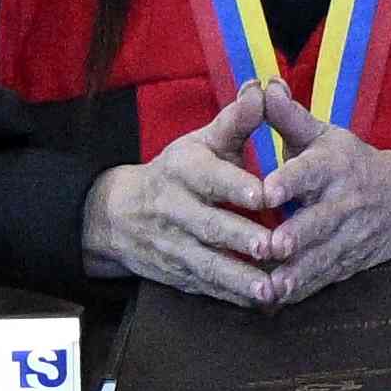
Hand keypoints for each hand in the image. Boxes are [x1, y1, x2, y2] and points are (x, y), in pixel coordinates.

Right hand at [79, 97, 301, 306]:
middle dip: (240, 237)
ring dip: (238, 278)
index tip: (263, 194)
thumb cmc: (178, 172)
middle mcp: (175, 209)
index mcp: (184, 171)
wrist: (117, 214)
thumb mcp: (201, 143)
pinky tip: (260, 303)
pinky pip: (206, 287)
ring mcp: (174, 246)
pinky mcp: (177, 274)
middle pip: (209, 226)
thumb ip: (236, 122)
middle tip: (274, 246)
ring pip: (207, 264)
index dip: (234, 185)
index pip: (209, 178)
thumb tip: (264, 87)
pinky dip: (232, 296)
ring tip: (270, 290)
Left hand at [237, 98, 390, 302]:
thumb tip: (261, 86)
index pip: (311, 171)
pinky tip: (277, 301)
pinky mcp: (348, 262)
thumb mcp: (324, 135)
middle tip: (271, 245)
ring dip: (298, 273)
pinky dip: (302, 290)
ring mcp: (349, 235)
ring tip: (271, 287)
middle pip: (320, 221)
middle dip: (297, 235)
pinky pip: (324, 278)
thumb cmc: (351, 163)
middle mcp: (344, 201)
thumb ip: (288, 117)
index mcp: (333, 165)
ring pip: (322, 256)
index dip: (290, 180)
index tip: (267, 191)